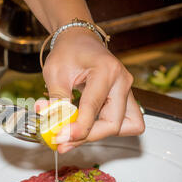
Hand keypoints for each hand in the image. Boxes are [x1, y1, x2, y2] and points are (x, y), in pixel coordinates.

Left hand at [38, 28, 144, 152]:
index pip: (93, 108)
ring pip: (125, 126)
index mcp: (106, 70)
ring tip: (74, 135)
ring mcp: (126, 90)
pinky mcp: (125, 98)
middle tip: (63, 141)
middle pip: (113, 123)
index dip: (77, 128)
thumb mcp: (55, 74)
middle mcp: (122, 81)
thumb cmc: (68, 52)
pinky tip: (85, 126)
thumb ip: (56, 101)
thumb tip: (54, 126)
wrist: (79, 40)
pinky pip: (124, 123)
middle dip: (88, 136)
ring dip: (100, 135)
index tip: (60, 138)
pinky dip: (105, 129)